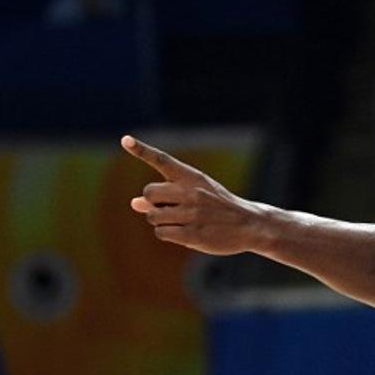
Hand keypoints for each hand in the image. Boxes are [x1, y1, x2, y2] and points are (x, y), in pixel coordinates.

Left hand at [122, 135, 269, 255]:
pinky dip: (166, 233)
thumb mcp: (198, 193)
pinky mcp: (193, 234)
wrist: (249, 224)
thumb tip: (134, 203)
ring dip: (160, 220)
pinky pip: (161, 232)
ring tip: (181, 221)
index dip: (142, 150)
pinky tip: (183, 232)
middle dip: (152, 202)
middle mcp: (191, 192)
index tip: (125, 139)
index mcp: (192, 177)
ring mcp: (192, 214)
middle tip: (169, 207)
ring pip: (152, 215)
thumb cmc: (218, 207)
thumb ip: (166, 196)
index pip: (162, 160)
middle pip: (149, 192)